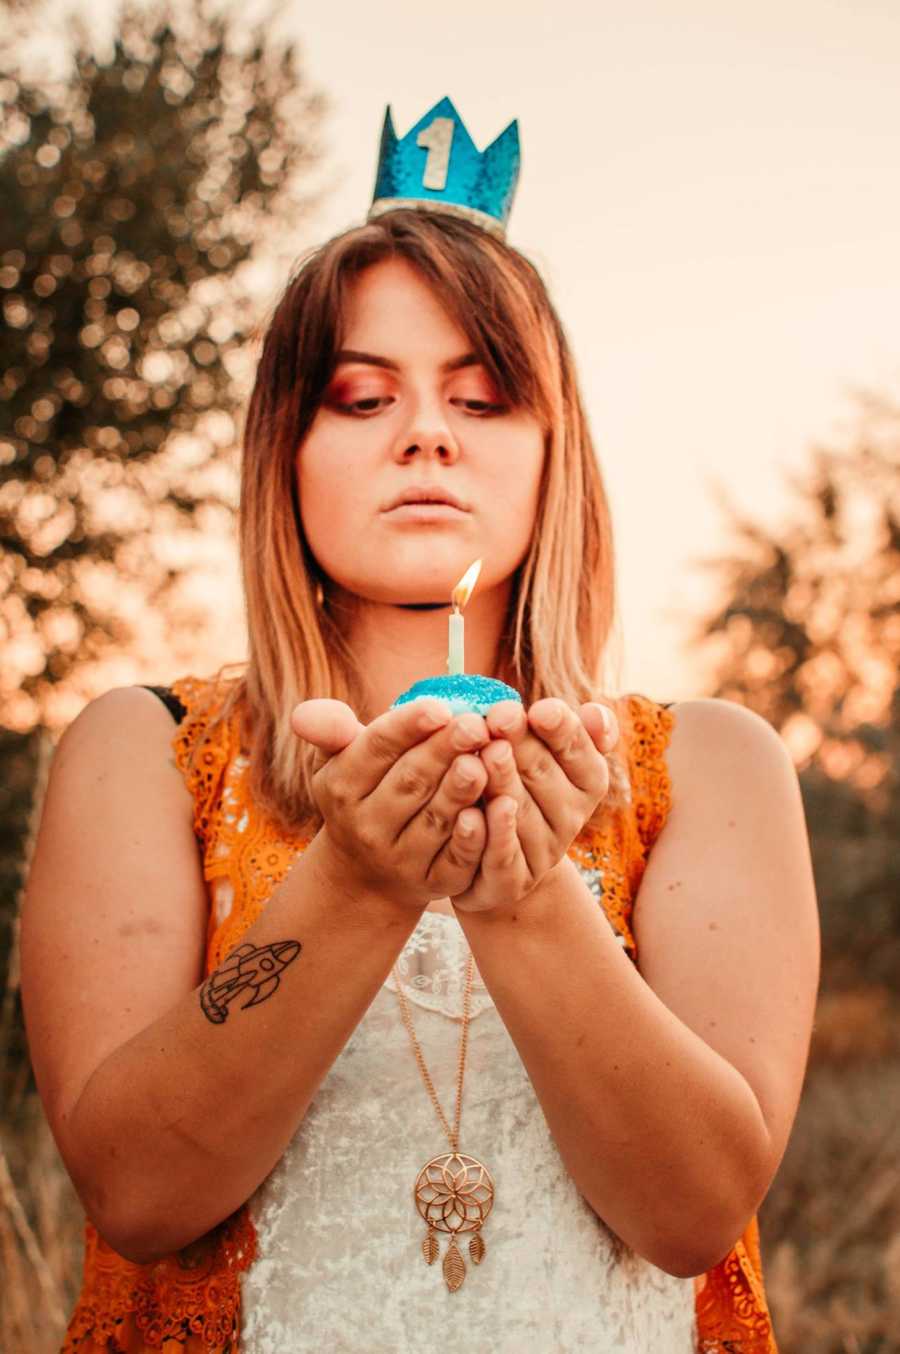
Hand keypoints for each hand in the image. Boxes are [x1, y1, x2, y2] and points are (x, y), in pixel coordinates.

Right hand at [289, 698, 492, 910]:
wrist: (368, 873)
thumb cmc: (364, 792)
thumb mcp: (340, 760)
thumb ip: (330, 729)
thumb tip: (303, 715)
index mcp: (342, 787)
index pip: (375, 750)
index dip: (407, 727)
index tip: (439, 707)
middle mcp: (367, 827)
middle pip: (410, 782)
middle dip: (443, 751)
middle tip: (476, 724)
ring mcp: (401, 860)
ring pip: (436, 820)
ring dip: (462, 789)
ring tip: (488, 757)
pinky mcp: (435, 884)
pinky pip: (457, 860)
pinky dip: (475, 837)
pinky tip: (494, 809)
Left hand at [449, 698, 618, 914]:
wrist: (495, 860)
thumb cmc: (519, 784)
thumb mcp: (545, 751)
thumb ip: (566, 729)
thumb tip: (594, 713)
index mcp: (587, 780)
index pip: (580, 750)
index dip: (561, 728)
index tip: (540, 709)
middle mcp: (570, 817)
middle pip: (543, 774)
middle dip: (520, 744)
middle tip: (498, 718)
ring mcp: (542, 852)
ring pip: (519, 812)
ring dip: (501, 782)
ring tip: (482, 756)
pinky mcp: (512, 881)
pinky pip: (501, 856)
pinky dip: (488, 835)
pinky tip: (469, 814)